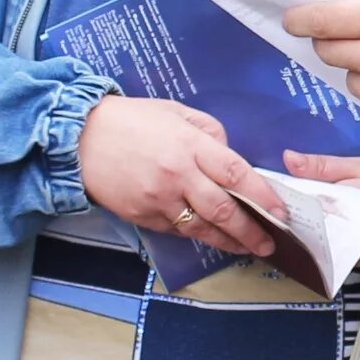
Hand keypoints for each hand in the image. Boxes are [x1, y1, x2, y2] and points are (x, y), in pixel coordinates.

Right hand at [77, 96, 279, 255]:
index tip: (281, 211)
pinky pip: (175, 229)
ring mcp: (158, 199)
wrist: (78, 138)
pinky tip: (210, 237)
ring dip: (227, 241)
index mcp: (190, 145)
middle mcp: (177, 175)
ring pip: (201, 228)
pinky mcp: (142, 216)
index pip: (236, 174)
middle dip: (250, 231)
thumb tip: (229, 154)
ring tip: (246, 247)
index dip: (263, 196)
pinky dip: (195, 234)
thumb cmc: (130, 120)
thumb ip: (208, 132)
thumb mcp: (175, 112)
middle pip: (223, 210)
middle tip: (269, 243)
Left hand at [281, 152, 359, 266]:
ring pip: (310, 239)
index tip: (271, 184)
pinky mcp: (352, 263)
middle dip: (290, 211)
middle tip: (284, 195)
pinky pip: (326, 249)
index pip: (293, 204)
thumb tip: (287, 157)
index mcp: (333, 209)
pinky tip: (322, 224)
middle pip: (299, 224)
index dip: (280, 194)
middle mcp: (332, 238)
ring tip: (299, 208)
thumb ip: (325, 166)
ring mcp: (341, 254)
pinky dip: (320, 237)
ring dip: (303, 226)